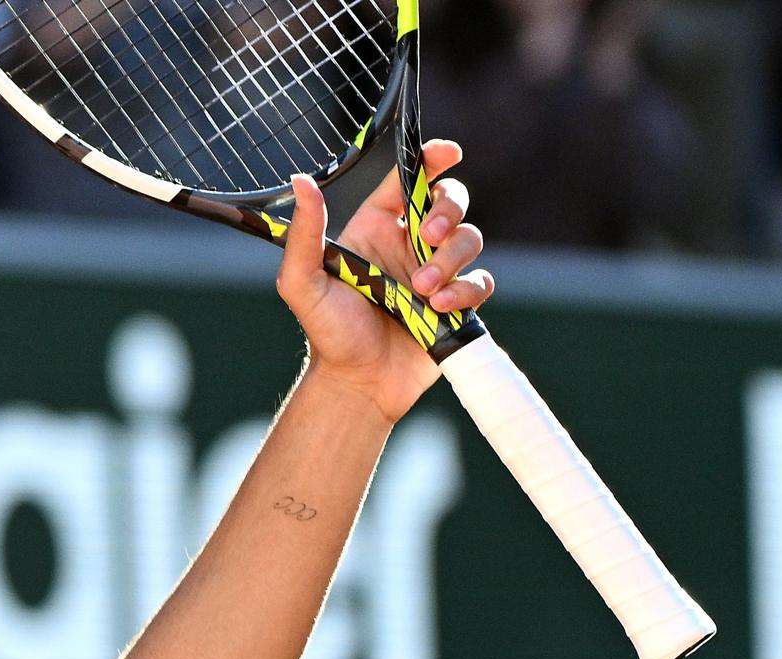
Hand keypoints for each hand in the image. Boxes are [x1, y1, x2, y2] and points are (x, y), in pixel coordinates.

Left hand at [277, 140, 491, 424]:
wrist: (356, 382)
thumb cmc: (327, 333)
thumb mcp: (303, 282)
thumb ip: (304, 233)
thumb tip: (301, 182)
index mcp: (376, 229)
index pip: (408, 180)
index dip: (431, 159)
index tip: (448, 153)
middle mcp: (409, 245)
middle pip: (450, 201)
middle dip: (448, 210)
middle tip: (428, 236)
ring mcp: (437, 272)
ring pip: (469, 239)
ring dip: (449, 260)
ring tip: (420, 291)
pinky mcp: (457, 303)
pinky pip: (480, 281)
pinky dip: (465, 290)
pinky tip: (438, 308)